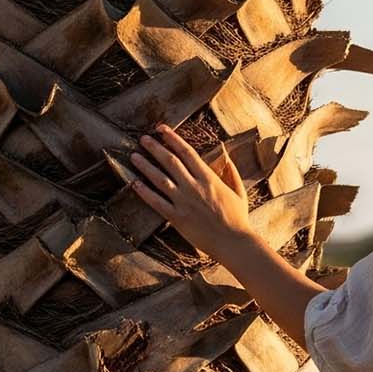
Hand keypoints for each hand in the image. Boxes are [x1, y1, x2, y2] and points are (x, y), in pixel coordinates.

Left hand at [122, 125, 259, 265]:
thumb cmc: (238, 218)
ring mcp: (184, 202)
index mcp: (209, 178)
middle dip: (155, 148)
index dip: (172, 138)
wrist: (233, 242)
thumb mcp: (239, 191)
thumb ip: (231, 173)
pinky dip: (144, 192)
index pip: (187, 152)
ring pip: (160, 179)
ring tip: (134, 156)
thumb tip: (226, 158)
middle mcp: (194, 186)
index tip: (161, 129)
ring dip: (145, 166)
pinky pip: (156, 202)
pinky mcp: (177, 217)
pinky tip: (135, 183)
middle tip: (143, 139)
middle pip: (170, 162)